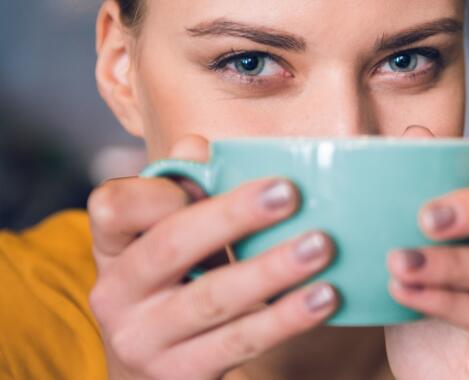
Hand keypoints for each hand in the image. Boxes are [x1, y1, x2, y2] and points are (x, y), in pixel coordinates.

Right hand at [87, 136, 338, 379]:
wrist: (153, 374)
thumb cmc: (172, 284)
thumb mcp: (168, 239)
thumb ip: (182, 189)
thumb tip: (197, 146)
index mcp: (111, 247)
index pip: (114, 207)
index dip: (160, 190)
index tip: (215, 171)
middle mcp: (116, 293)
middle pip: (171, 246)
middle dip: (233, 216)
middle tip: (289, 193)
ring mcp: (145, 339)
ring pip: (214, 298)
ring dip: (272, 270)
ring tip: (321, 246)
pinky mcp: (180, 376)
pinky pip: (240, 342)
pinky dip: (286, 318)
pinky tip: (323, 297)